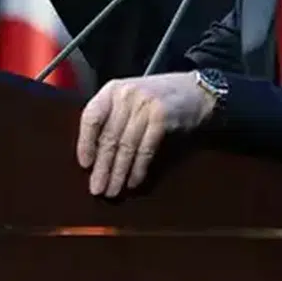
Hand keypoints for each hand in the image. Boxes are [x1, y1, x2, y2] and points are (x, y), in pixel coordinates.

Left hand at [75, 72, 216, 197]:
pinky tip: (132, 182)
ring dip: (118, 172)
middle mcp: (126, 96)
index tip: (85, 164)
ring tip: (113, 190)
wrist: (196, 91)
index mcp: (112, 90)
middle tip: (97, 188)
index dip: (85, 143)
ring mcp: (144, 106)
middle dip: (102, 166)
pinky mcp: (161, 118)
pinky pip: (145, 149)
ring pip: (126, 146)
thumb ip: (112, 117)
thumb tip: (94, 154)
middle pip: (109, 136)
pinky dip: (138, 168)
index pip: (91, 117)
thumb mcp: (129, 98)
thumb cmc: (158, 98)